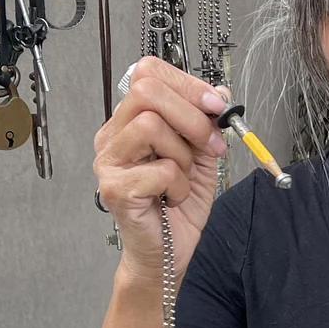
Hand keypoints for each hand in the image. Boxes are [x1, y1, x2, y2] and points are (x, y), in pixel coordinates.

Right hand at [93, 57, 228, 282]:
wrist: (167, 253)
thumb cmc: (177, 206)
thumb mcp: (200, 157)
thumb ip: (206, 124)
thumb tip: (219, 94)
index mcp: (130, 121)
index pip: (147, 74)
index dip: (186, 83)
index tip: (215, 106)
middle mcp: (114, 136)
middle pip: (146, 92)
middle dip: (190, 115)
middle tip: (210, 144)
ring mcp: (109, 162)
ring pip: (151, 126)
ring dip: (183, 154)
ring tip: (184, 178)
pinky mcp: (115, 188)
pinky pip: (160, 169)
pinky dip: (179, 185)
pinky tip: (174, 198)